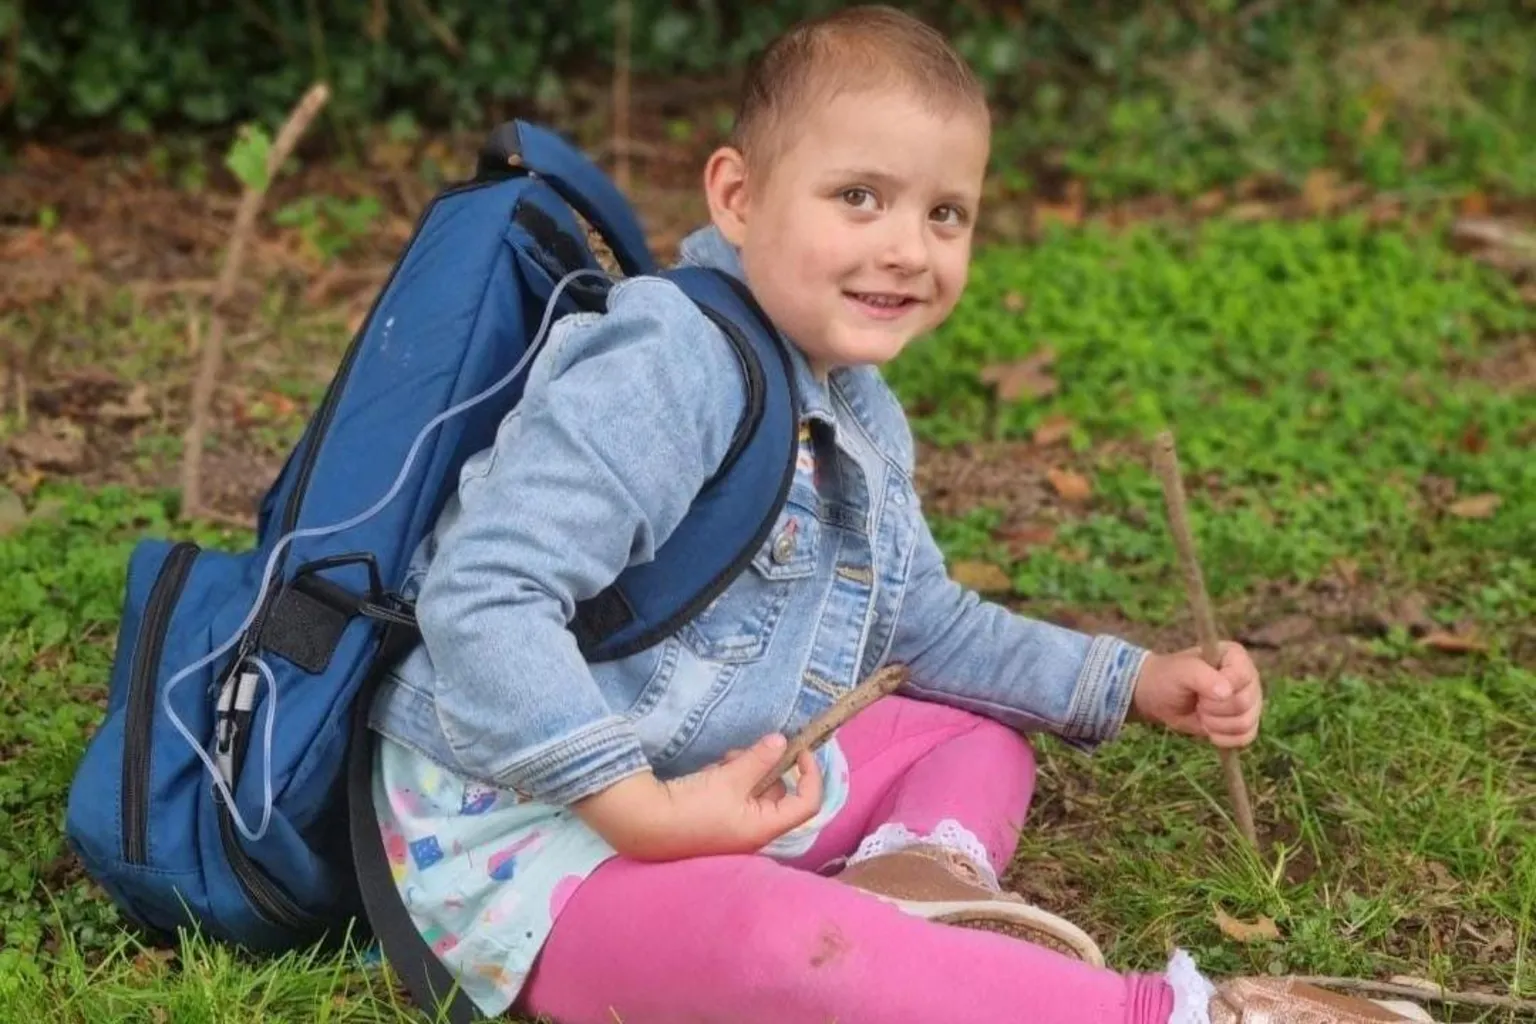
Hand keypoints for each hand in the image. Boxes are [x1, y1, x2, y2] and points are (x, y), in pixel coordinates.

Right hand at [572, 733, 822, 860]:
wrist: (646, 825)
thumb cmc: (692, 807)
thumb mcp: (729, 778)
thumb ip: (759, 759)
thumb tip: (782, 742)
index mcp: (765, 828)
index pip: (808, 803)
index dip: (812, 774)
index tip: (801, 750)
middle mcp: (755, 834)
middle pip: (779, 795)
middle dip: (765, 769)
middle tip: (743, 753)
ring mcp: (736, 831)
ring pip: (755, 794)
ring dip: (744, 773)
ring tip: (722, 762)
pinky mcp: (718, 825)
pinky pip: (735, 798)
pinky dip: (728, 782)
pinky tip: (709, 775)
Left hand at [1130, 643, 1262, 747]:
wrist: (1160, 698)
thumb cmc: (1169, 677)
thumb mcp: (1181, 672)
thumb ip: (1202, 677)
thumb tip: (1226, 693)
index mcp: (1236, 656)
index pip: (1241, 678)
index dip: (1218, 689)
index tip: (1198, 688)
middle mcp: (1248, 678)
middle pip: (1244, 703)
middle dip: (1213, 708)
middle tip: (1197, 701)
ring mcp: (1250, 701)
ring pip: (1245, 723)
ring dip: (1216, 724)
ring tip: (1201, 712)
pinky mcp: (1245, 722)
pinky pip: (1245, 737)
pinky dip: (1224, 738)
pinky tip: (1209, 728)